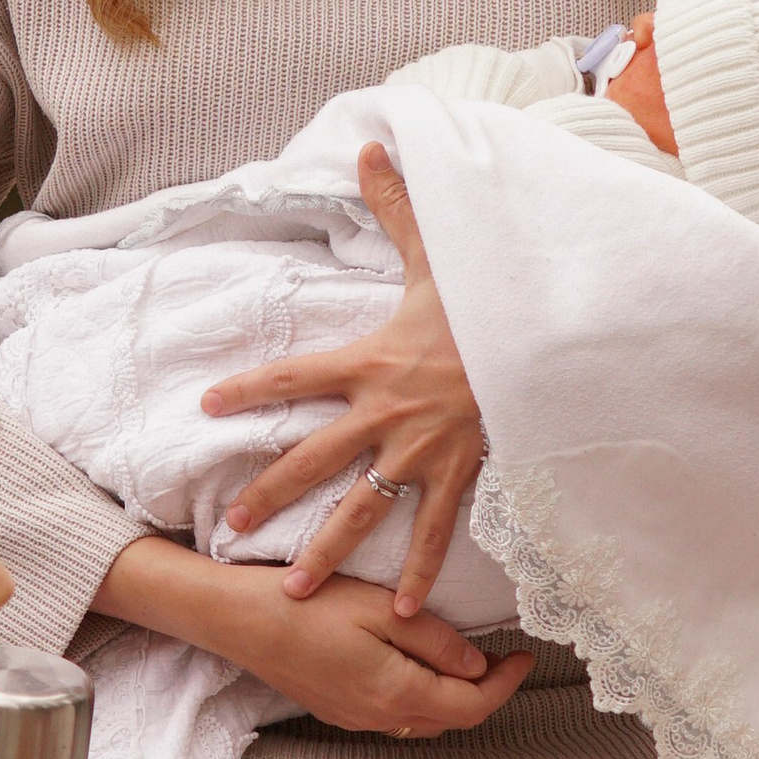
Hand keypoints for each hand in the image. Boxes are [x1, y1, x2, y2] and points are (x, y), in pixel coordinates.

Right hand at [93, 537, 531, 740]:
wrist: (237, 620)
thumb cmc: (304, 605)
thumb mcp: (381, 609)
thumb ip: (436, 640)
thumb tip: (476, 664)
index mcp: (396, 692)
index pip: (472, 705)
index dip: (506, 686)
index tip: (524, 657)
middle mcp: (378, 716)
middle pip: (450, 718)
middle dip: (484, 692)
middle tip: (503, 656)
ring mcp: (353, 716)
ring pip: (422, 718)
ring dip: (451, 695)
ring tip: (465, 658)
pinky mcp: (335, 708)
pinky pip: (393, 711)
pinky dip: (419, 694)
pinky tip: (416, 663)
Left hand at [202, 143, 483, 616]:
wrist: (550, 339)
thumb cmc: (491, 300)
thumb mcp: (439, 252)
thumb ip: (397, 205)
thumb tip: (371, 146)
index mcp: (372, 360)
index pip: (294, 374)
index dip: (250, 389)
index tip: (207, 404)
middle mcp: (387, 412)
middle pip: (313, 458)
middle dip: (270, 493)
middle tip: (230, 527)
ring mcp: (422, 451)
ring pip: (363, 507)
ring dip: (327, 549)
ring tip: (292, 590)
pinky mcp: (460, 474)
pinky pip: (435, 531)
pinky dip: (418, 573)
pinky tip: (395, 612)